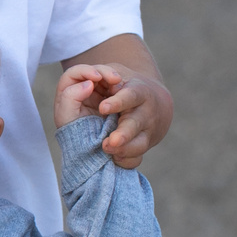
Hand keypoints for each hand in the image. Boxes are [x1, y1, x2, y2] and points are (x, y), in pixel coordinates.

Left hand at [55, 62, 172, 163]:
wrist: (150, 106)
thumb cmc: (118, 88)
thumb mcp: (110, 76)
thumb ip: (93, 77)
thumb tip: (86, 86)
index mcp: (137, 92)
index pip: (131, 96)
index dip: (118, 102)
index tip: (103, 108)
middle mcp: (144, 113)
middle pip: (136, 124)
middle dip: (124, 133)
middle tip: (111, 141)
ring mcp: (145, 131)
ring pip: (139, 144)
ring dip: (124, 150)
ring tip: (108, 151)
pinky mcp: (142, 146)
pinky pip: (136, 158)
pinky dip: (126, 160)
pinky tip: (115, 160)